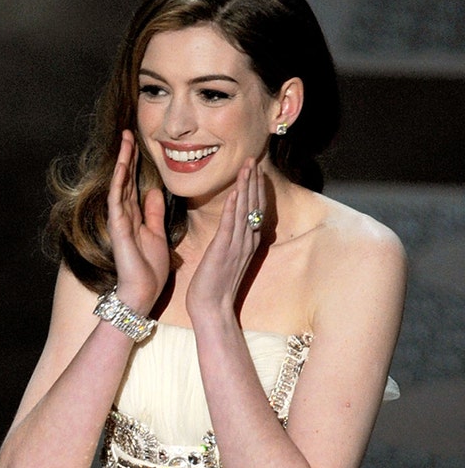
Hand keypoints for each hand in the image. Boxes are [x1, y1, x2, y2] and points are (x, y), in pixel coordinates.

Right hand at [106, 130, 169, 313]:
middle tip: (128, 132)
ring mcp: (119, 219)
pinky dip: (119, 181)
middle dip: (127, 155)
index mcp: (135, 216)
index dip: (137, 163)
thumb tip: (155, 191)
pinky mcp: (118, 227)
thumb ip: (154, 213)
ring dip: (121, 162)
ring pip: (119, 183)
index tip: (140, 143)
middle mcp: (124, 214)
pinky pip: (117, 199)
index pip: (134, 183)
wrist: (142, 291)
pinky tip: (121, 166)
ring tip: (125, 140)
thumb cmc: (149, 268)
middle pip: (124, 178)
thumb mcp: (157, 233)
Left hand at [186, 158, 265, 321]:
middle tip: (254, 159)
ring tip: (248, 166)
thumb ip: (231, 242)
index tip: (254, 170)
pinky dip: (233, 206)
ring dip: (246, 186)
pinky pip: (230, 224)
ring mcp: (237, 245)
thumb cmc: (214, 286)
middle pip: (254, 205)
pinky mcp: (223, 250)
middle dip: (254, 181)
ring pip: (245, 210)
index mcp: (247, 242)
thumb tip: (231, 228)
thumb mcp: (226, 259)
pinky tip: (235, 191)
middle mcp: (246, 241)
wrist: (211, 308)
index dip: (255, 188)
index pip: (254, 210)